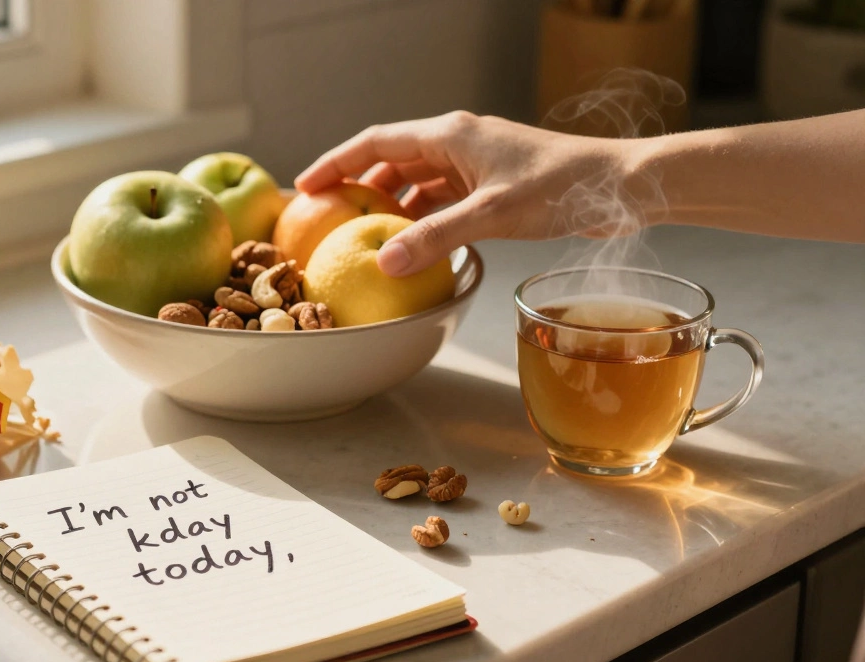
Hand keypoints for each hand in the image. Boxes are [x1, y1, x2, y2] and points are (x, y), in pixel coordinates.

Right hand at [295, 112, 628, 275]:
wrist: (620, 186)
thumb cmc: (563, 187)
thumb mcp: (491, 215)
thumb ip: (434, 238)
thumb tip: (383, 263)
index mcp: (449, 135)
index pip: (375, 142)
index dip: (336, 163)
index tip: (304, 188)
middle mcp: (457, 142)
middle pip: (390, 159)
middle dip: (356, 186)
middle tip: (324, 216)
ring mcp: (474, 162)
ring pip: (415, 180)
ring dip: (389, 205)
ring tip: (360, 234)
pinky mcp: (491, 183)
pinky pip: (441, 198)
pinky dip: (421, 218)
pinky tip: (412, 244)